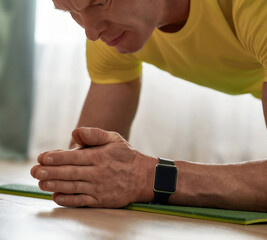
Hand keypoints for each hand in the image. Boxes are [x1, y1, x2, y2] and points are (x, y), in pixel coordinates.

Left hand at [31, 127, 156, 207]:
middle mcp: (98, 173)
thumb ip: (94, 134)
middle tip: (34, 171)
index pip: (73, 157)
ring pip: (72, 187)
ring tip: (40, 183)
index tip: (42, 157)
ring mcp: (99, 188)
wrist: (144, 178)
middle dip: (50, 172)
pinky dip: (67, 200)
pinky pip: (81, 201)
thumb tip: (74, 132)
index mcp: (100, 157)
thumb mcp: (114, 139)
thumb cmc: (126, 156)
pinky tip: (55, 196)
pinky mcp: (101, 201)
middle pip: (69, 173)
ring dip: (55, 185)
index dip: (56, 157)